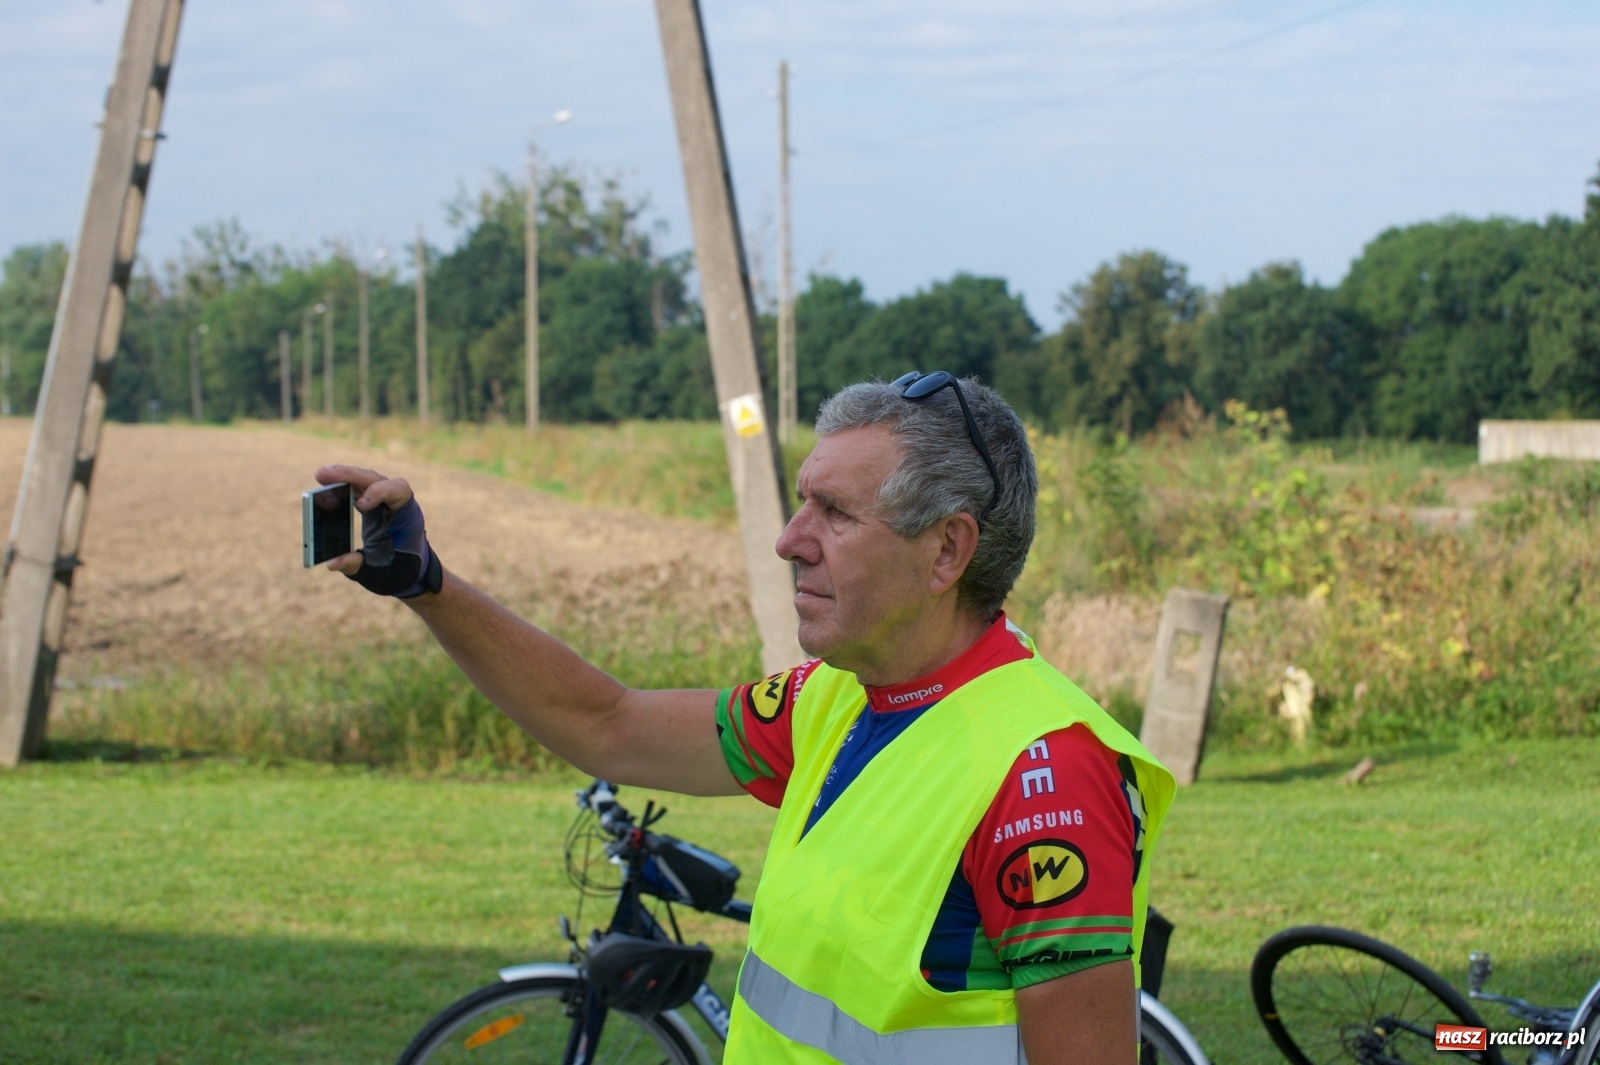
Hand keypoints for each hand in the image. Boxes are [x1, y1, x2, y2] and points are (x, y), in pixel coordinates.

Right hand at [315, 464, 441, 597]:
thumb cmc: (401, 571)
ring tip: (320, 476)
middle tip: (321, 474)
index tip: (359, 506)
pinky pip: (358, 489)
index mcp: (405, 515)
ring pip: (365, 481)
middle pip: (374, 479)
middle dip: (349, 475)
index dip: (378, 493)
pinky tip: (325, 489)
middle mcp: (395, 503)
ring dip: (343, 477)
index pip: (397, 491)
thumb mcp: (380, 573)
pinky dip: (342, 487)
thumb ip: (358, 566)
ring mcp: (383, 501)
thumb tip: (331, 563)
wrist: (412, 571)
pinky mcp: (372, 505)